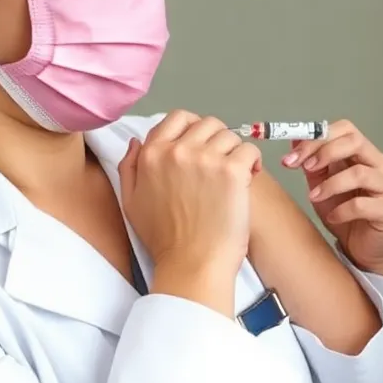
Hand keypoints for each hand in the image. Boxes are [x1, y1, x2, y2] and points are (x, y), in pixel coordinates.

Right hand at [119, 111, 261, 315]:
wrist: (192, 265)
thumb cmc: (164, 240)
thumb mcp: (131, 202)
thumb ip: (130, 167)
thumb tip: (136, 142)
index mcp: (152, 154)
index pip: (177, 118)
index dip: (194, 127)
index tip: (202, 145)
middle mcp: (177, 151)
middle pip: (208, 124)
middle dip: (217, 141)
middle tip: (220, 165)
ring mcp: (206, 159)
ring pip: (230, 135)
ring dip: (234, 152)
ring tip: (233, 176)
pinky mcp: (231, 171)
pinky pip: (248, 149)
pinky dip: (252, 162)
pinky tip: (248, 178)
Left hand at [282, 119, 382, 277]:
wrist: (362, 249)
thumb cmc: (345, 214)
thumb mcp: (321, 185)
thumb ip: (312, 162)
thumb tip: (294, 137)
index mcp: (364, 153)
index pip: (345, 129)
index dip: (317, 137)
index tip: (293, 155)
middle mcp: (380, 164)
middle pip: (355, 142)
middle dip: (324, 152)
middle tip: (304, 167)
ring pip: (359, 173)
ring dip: (330, 184)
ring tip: (313, 197)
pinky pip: (362, 204)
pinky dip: (341, 210)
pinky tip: (333, 218)